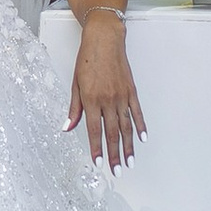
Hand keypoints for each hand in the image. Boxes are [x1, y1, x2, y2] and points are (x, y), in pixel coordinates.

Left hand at [65, 7, 142, 172]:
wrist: (104, 39)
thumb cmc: (87, 59)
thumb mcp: (75, 84)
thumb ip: (74, 109)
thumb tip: (67, 128)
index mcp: (91, 99)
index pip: (94, 131)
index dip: (96, 149)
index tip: (98, 164)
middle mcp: (108, 100)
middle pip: (112, 133)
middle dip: (114, 155)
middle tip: (117, 171)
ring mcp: (122, 96)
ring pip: (126, 126)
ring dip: (128, 146)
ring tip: (130, 162)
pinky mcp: (131, 90)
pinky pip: (137, 112)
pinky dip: (141, 126)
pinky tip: (142, 138)